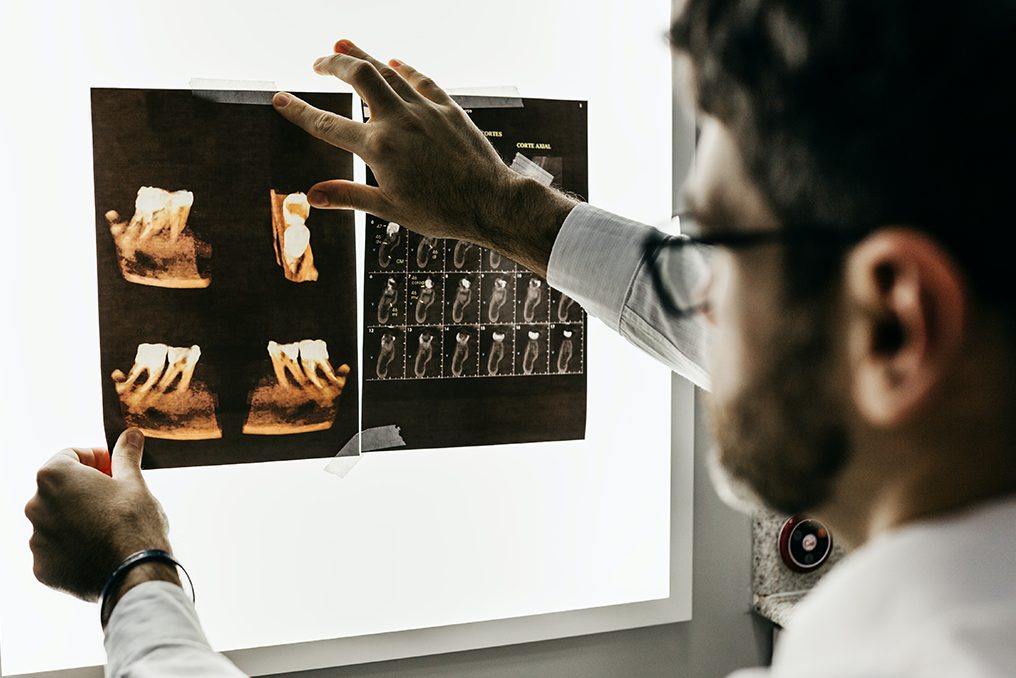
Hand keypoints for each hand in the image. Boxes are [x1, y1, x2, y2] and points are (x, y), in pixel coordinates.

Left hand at [25, 429, 173, 601]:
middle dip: (86, 489)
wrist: (135, 574)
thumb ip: (125, 456)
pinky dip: (74, 546)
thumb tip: (130, 435)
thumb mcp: (134, 482)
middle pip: (61, 489)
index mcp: (55, 477)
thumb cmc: (134, 523)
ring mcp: (36, 539)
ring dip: (79, 518)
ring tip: (111, 527)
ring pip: (58, 520)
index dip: (97, 459)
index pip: (70, 456)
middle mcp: (36, 505)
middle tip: (117, 497)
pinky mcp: (43, 567)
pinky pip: (57, 549)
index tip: (116, 469)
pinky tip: (100, 549)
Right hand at [272, 39, 575, 275]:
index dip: (299, 110)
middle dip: (332, 63)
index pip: (327, 124)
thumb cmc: (442, 213)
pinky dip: (405, 69)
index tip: (279, 98)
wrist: (491, 203)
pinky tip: (395, 62)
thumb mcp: (390, 210)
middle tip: (317, 61)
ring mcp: (425, 110)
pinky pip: (422, 80)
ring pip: (388, 70)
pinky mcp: (449, 108)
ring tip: (343, 46)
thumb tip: (310, 196)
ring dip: (363, 56)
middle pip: (358, 76)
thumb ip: (349, 196)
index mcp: (379, 149)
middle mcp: (399, 121)